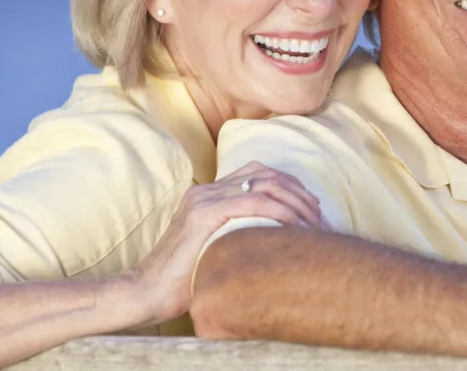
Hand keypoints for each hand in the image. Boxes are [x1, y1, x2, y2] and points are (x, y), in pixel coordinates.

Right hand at [127, 161, 325, 324]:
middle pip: (267, 175)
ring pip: (266, 184)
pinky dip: (281, 210)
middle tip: (321, 218)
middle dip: (300, 194)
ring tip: (315, 224)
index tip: (313, 208)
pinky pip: (255, 201)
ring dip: (297, 202)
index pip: (259, 174)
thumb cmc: (183, 278)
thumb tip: (277, 239)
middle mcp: (206, 189)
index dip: (291, 187)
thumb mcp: (216, 247)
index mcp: (208, 192)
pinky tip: (298, 226)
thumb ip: (238, 232)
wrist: (146, 292)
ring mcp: (204, 198)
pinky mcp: (204, 213)